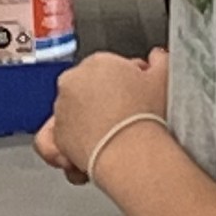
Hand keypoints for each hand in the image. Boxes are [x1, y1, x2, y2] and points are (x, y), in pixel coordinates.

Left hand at [45, 48, 165, 186]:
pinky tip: (76, 158)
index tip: (138, 103)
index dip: (126, 88)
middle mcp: (73, 82)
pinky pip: (50, 142)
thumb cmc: (149, 117)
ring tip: (109, 145)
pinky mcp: (56, 138)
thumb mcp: (166, 77)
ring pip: (72, 119)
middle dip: (105, 108)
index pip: (109, 71)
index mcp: (98, 62)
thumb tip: (156, 58)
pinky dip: (58, 148)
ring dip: (87, 131)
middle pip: (89, 94)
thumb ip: (160, 61)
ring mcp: (62, 110)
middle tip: (125, 125)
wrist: (134, 153)